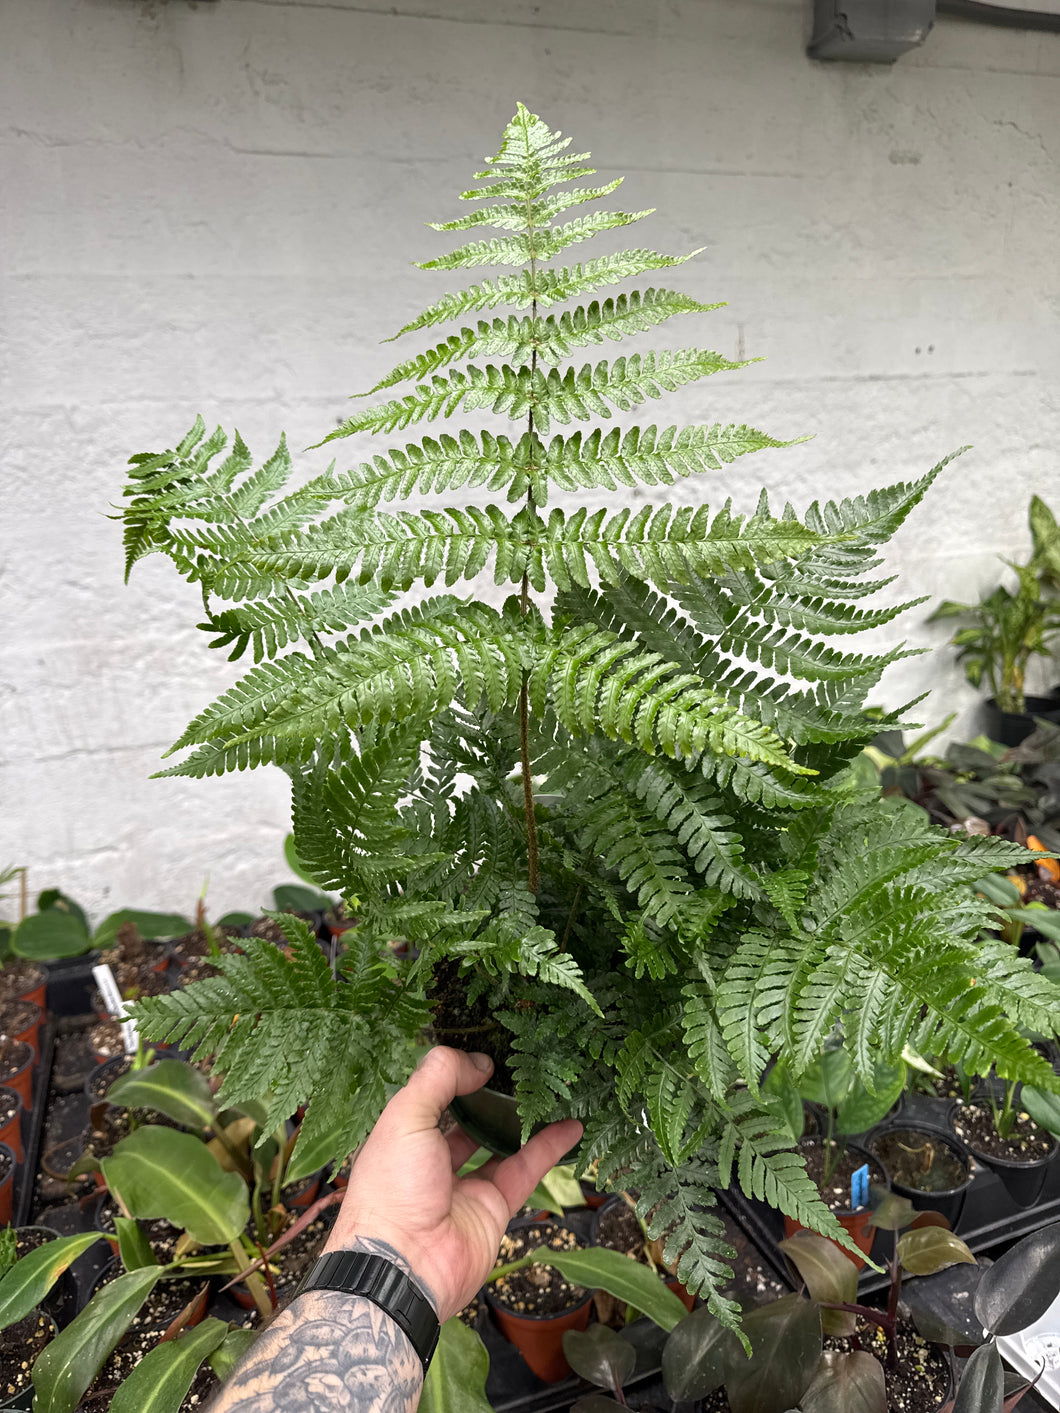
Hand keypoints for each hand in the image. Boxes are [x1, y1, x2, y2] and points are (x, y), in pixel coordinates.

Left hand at [325, 1046, 582, 1322]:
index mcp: (403, 1139)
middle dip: (490, 1099)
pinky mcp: (494, 1208)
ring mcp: (465, 1187)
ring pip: (501, 1144)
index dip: (456, 1077)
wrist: (404, 1267)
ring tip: (552, 1092)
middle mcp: (433, 1162)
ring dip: (525, 1120)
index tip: (486, 1060)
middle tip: (520, 1073)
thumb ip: (439, 1078)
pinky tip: (571, 1125)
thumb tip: (478, 1062)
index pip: (432, 1099)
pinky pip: (526, 1171)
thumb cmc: (393, 1187)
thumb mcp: (406, 1116)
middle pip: (468, 1122)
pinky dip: (550, 1148)